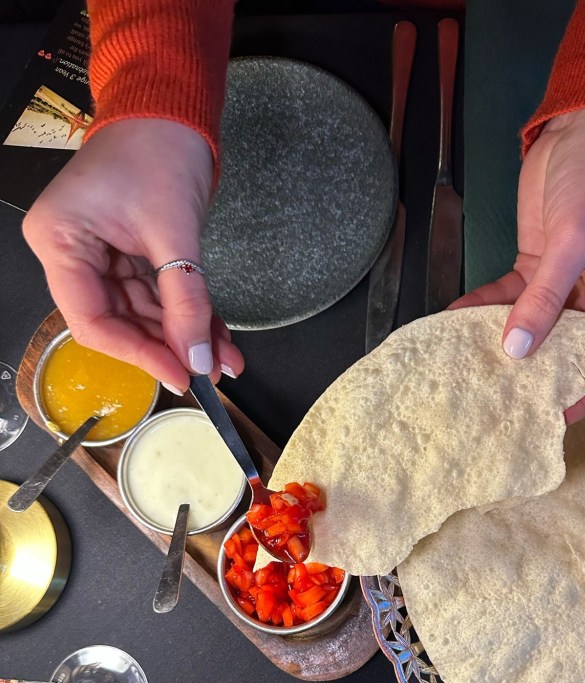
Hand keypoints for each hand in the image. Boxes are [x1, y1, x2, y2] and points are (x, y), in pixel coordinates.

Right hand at [22, 119, 243, 392]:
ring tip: (225, 359)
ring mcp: (98, 254)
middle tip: (209, 371)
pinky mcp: (127, 254)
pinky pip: (157, 296)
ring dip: (185, 336)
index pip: (92, 321)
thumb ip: (186, 300)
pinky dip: (188, 315)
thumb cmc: (157, 147)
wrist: (172, 108)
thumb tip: (199, 357)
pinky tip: (218, 338)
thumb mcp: (174, 232)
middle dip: (169, 347)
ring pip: (143, 314)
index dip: (138, 354)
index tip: (181, 373)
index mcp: (59, 240)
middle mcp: (70, 251)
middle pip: (118, 322)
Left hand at [451, 108, 584, 422]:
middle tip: (492, 403)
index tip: (546, 420)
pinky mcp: (534, 268)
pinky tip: (452, 323)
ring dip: (499, 344)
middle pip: (564, 350)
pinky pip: (506, 299)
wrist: (583, 125)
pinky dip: (481, 310)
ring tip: (465, 371)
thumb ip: (546, 295)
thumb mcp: (575, 238)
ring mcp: (563, 285)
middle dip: (531, 375)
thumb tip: (516, 351)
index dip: (581, 393)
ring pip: (530, 328)